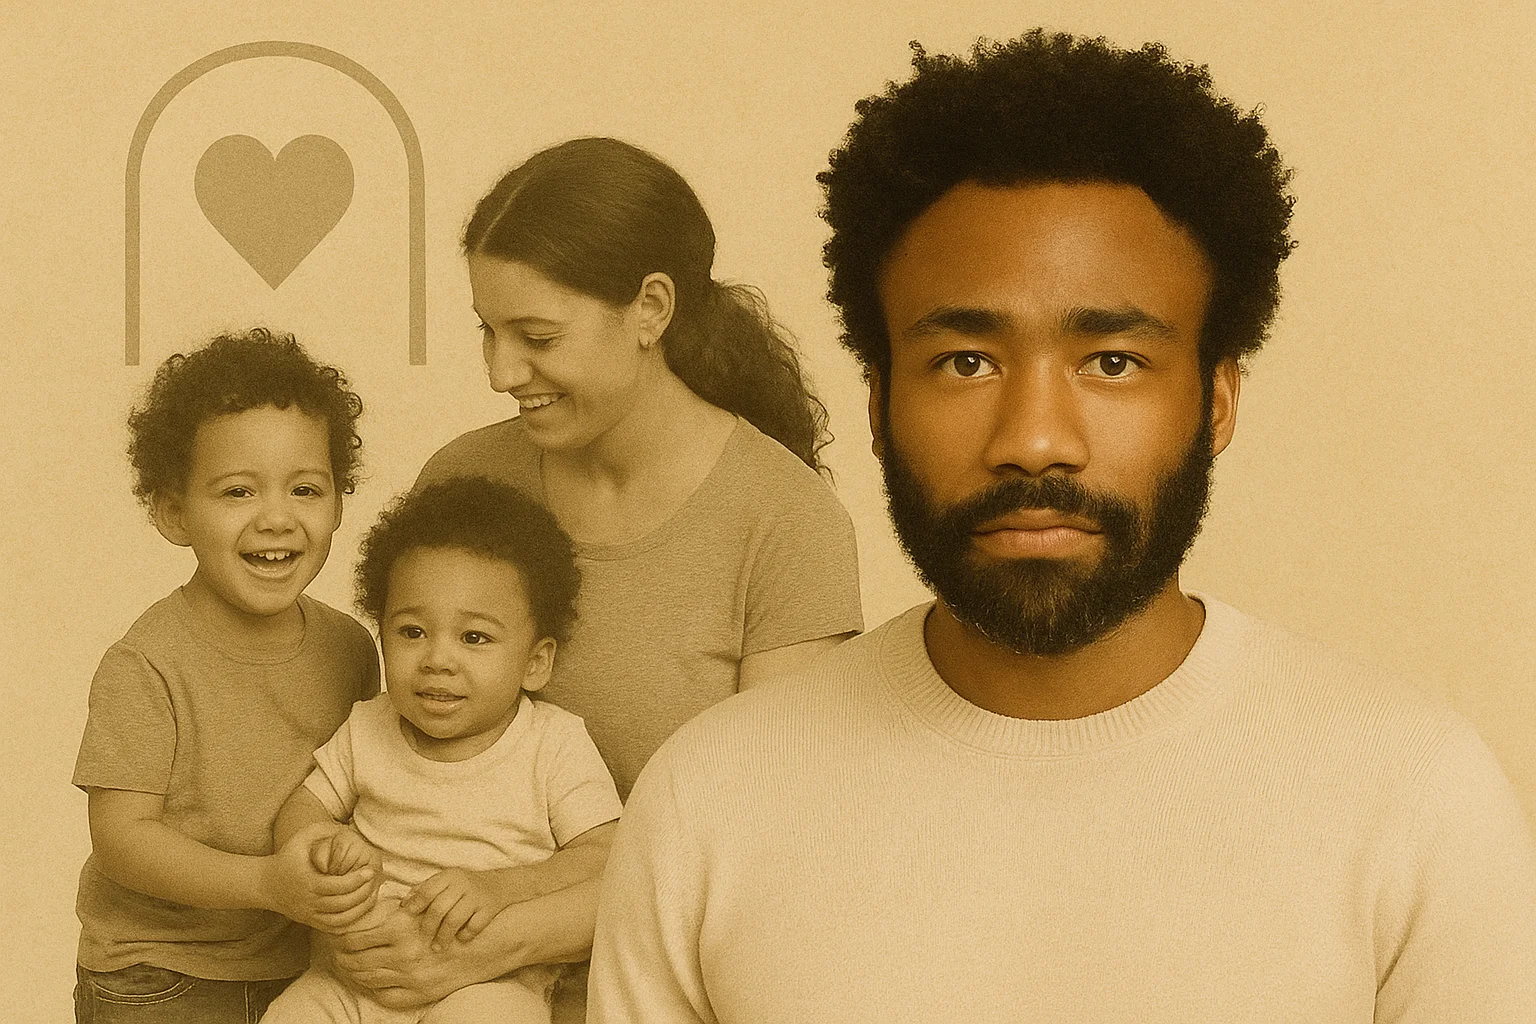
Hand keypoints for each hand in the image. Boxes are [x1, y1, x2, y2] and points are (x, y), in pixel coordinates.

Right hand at [262, 823, 377, 932]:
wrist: (265, 884)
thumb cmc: (287, 857)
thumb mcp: (301, 838)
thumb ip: (323, 830)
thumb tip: (346, 828)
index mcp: (308, 882)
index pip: (336, 886)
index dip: (356, 880)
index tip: (370, 871)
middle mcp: (308, 901)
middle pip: (341, 904)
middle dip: (362, 894)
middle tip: (376, 882)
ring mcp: (309, 914)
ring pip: (339, 919)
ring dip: (359, 909)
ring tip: (372, 895)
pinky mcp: (310, 922)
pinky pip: (334, 927)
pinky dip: (350, 921)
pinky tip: (361, 908)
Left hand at [331, 907, 483, 1008]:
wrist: (484, 945)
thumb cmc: (454, 919)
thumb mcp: (425, 907)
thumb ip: (397, 908)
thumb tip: (369, 911)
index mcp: (400, 931)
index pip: (355, 940)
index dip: (340, 941)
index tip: (335, 939)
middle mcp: (403, 956)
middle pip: (357, 962)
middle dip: (341, 960)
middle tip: (334, 956)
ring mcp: (411, 978)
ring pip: (369, 980)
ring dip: (353, 974)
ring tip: (347, 968)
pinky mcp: (419, 993)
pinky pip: (385, 995)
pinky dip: (372, 989)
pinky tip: (369, 982)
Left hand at [401, 868, 513, 950]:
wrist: (500, 884)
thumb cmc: (464, 886)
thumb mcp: (446, 881)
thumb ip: (425, 890)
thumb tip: (402, 905)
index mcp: (449, 876)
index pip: (428, 890)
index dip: (416, 904)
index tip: (407, 917)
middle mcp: (463, 884)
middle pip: (439, 907)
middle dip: (428, 927)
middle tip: (423, 940)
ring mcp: (477, 897)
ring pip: (455, 919)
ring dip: (443, 936)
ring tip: (437, 948)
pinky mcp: (489, 909)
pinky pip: (474, 926)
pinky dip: (465, 935)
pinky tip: (460, 940)